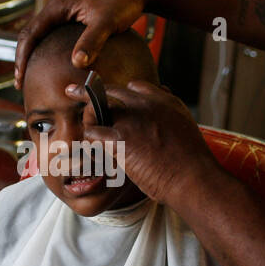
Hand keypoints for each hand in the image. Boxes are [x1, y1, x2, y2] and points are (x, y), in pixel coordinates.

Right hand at [14, 0, 149, 88]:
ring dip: (35, 56)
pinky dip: (50, 53)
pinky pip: (55, 38)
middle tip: (21, 84)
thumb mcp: (106, 21)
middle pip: (31, 35)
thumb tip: (76, 63)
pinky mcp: (75, 20)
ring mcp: (66, 14)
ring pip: (42, 37)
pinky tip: (57, 68)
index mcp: (58, 7)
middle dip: (23, 59)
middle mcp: (57, 9)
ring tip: (33, 78)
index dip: (22, 57)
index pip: (30, 33)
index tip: (20, 78)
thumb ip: (92, 41)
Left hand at [68, 78, 220, 206]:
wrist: (193, 178)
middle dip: (88, 92)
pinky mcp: (119, 138)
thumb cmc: (191, 162)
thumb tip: (162, 110)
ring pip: (95, 110)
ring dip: (88, 121)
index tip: (109, 97)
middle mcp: (145, 105)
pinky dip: (87, 141)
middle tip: (71, 91)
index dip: (119, 92)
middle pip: (110, 92)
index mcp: (164, 102)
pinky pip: (91, 133)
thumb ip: (170, 117)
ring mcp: (131, 120)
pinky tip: (88, 150)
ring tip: (85, 134)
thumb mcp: (186, 129)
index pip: (134, 87)